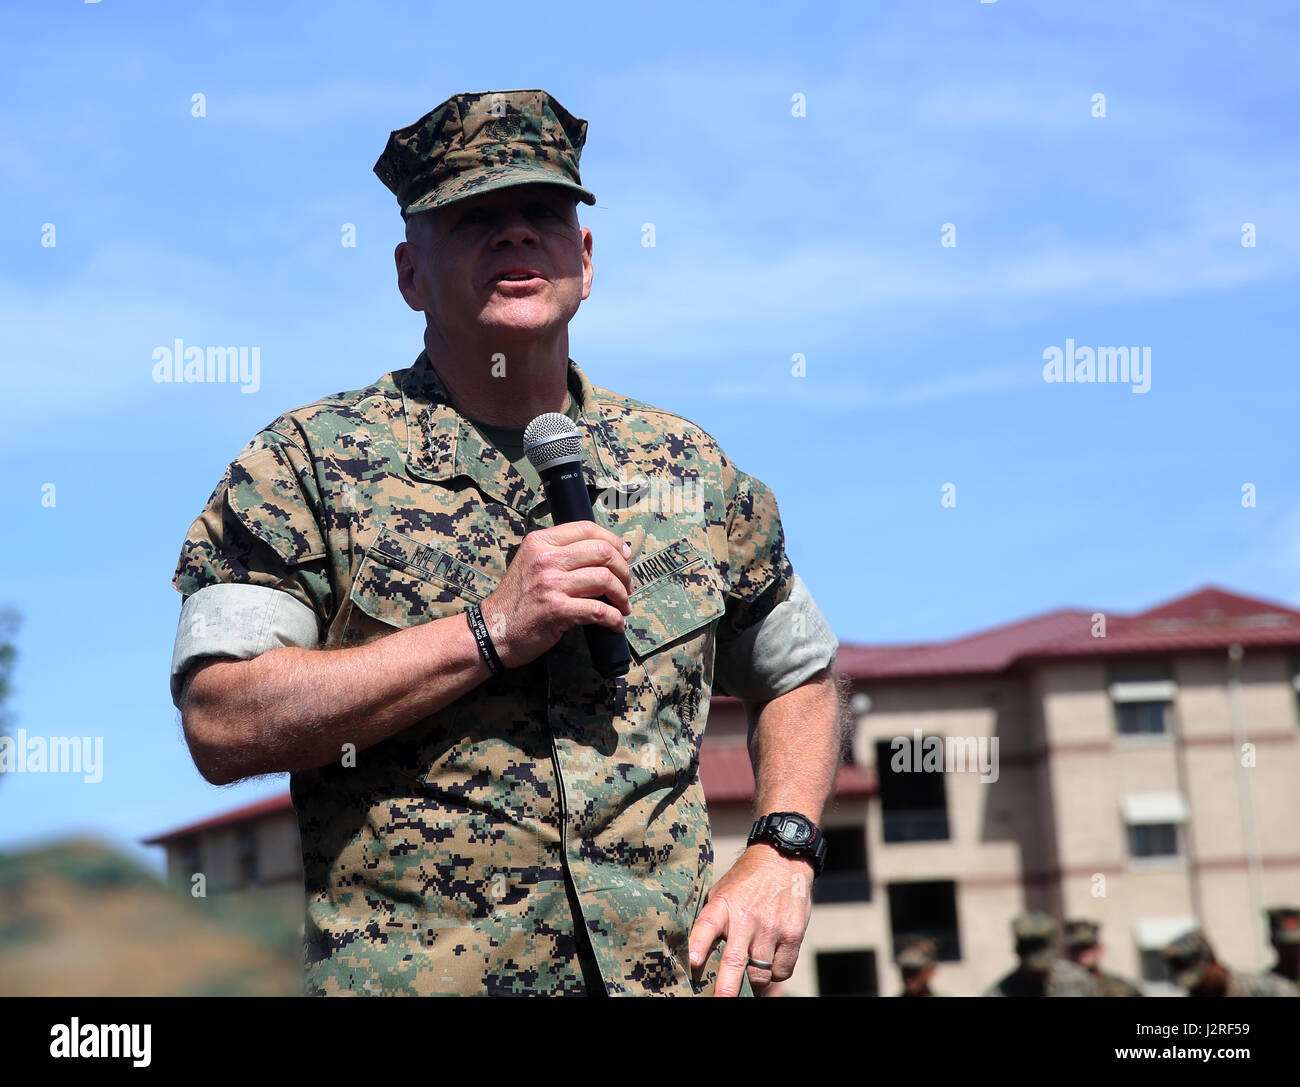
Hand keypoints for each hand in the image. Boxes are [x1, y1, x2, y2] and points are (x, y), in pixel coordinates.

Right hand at [480, 521, 631, 668]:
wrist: (492, 631)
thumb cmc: (516, 600)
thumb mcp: (530, 563)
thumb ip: (559, 554)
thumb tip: (603, 552)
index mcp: (540, 542)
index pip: (587, 529)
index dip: (613, 541)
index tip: (625, 556)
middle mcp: (546, 558)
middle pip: (602, 552)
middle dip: (624, 570)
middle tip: (628, 586)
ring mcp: (551, 584)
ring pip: (605, 579)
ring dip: (622, 596)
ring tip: (624, 606)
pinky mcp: (557, 610)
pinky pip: (599, 610)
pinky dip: (614, 618)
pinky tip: (616, 624)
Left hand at [688, 843, 813, 996]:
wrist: (783, 859)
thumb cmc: (746, 882)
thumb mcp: (722, 892)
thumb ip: (712, 919)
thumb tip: (695, 954)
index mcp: (723, 904)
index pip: (707, 925)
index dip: (698, 944)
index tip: (693, 961)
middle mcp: (747, 917)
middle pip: (735, 959)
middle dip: (727, 987)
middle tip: (722, 1000)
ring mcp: (771, 927)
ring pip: (760, 973)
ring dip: (753, 984)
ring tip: (748, 985)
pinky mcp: (793, 934)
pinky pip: (782, 970)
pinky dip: (775, 974)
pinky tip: (770, 967)